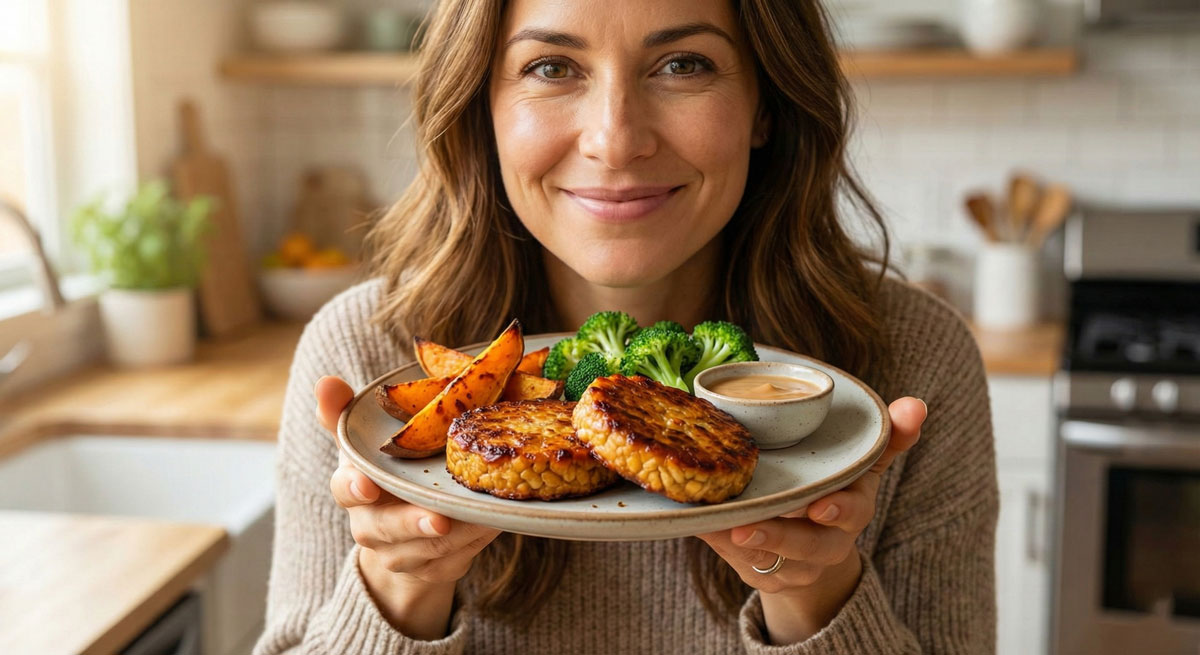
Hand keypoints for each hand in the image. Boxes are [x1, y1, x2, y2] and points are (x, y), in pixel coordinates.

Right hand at [315, 375, 499, 638]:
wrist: (402, 538)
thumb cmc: (386, 476)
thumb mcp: (365, 444)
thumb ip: (343, 413)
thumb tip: (325, 382)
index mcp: (354, 489)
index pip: (345, 489)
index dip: (354, 487)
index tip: (368, 484)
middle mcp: (371, 526)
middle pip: (386, 529)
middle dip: (413, 524)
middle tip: (439, 520)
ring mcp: (400, 554)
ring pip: (426, 550)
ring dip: (457, 535)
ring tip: (482, 515)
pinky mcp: (431, 570)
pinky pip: (453, 562)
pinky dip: (473, 545)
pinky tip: (491, 525)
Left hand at [696, 397, 926, 644]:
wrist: (816, 547)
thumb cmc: (837, 490)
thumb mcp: (862, 464)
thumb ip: (888, 436)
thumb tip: (915, 404)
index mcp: (853, 510)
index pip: (852, 512)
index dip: (837, 511)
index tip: (819, 506)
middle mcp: (827, 543)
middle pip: (807, 546)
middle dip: (779, 537)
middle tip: (746, 527)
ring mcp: (797, 565)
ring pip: (770, 560)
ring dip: (742, 544)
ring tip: (718, 526)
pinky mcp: (766, 576)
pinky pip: (742, 566)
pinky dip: (720, 547)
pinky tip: (701, 524)